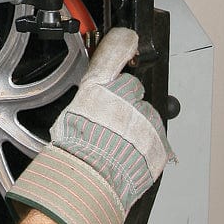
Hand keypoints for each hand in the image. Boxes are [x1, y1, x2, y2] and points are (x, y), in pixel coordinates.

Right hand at [6, 27, 174, 223]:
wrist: (88, 186)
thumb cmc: (70, 156)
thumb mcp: (65, 116)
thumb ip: (85, 101)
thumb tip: (90, 96)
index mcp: (97, 90)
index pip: (114, 54)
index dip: (122, 43)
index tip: (128, 37)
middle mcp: (124, 99)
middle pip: (133, 88)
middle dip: (125, 101)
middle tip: (110, 122)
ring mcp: (144, 120)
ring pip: (146, 115)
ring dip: (136, 126)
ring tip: (117, 146)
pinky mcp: (158, 142)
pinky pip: (155, 139)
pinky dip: (145, 146)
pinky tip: (127, 156)